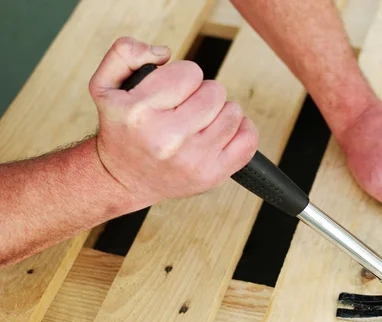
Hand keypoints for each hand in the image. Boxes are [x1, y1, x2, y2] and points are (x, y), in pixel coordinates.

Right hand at [89, 37, 257, 204]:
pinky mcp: (211, 175)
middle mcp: (167, 138)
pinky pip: (248, 141)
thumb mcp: (104, 86)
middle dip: (203, 94)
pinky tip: (221, 133)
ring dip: (220, 112)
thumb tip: (165, 53)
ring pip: (233, 113)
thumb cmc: (120, 130)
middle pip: (215, 91)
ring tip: (199, 123)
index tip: (172, 92)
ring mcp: (192, 160)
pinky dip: (241, 131)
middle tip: (186, 108)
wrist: (122, 180)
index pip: (190, 72)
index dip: (183, 77)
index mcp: (140, 112)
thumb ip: (125, 52)